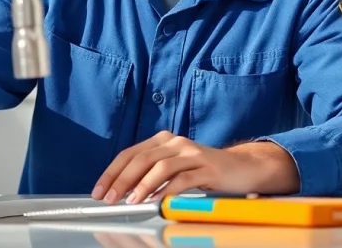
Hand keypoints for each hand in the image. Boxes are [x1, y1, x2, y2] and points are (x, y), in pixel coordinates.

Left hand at [91, 131, 299, 203]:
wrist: (242, 167)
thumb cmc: (203, 171)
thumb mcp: (174, 168)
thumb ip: (151, 173)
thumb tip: (122, 191)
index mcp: (163, 140)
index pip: (130, 153)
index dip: (112, 172)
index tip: (100, 190)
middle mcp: (175, 142)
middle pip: (141, 158)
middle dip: (122, 179)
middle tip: (110, 198)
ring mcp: (192, 153)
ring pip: (160, 166)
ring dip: (142, 185)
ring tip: (130, 201)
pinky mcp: (207, 167)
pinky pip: (182, 178)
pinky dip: (166, 190)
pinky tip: (157, 201)